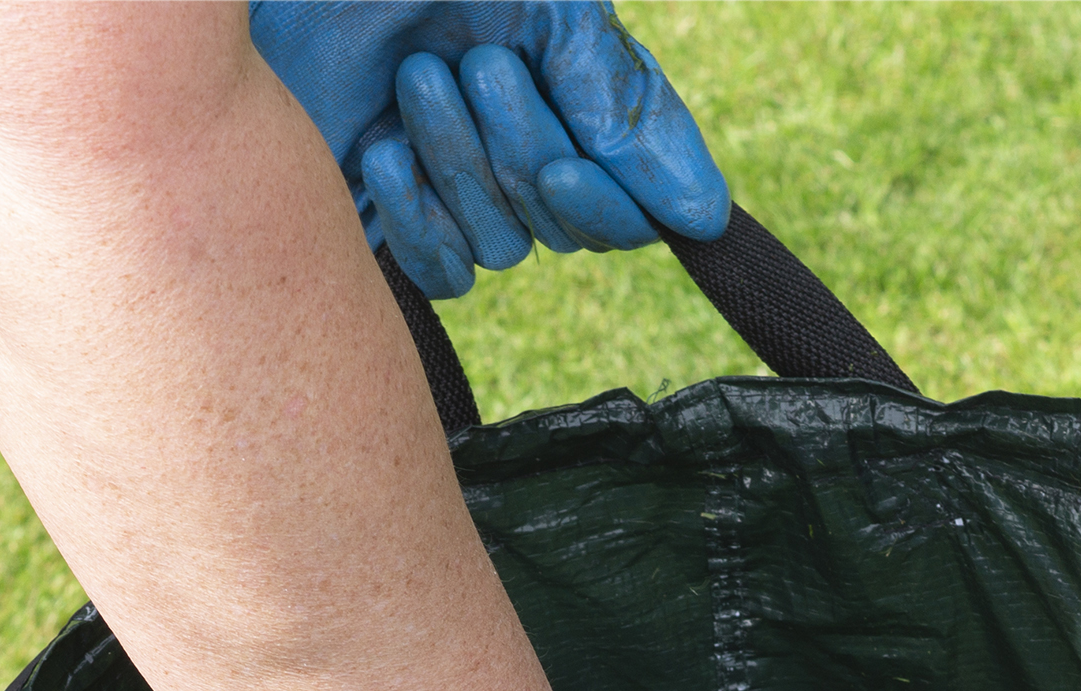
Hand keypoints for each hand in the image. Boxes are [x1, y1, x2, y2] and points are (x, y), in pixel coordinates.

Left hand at [251, 2, 728, 298]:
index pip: (631, 194)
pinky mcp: (378, 223)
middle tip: (468, 65)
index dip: (610, 201)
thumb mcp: (538, 2)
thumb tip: (701, 216)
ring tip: (411, 82)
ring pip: (501, 249)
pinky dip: (417, 218)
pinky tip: (380, 151)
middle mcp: (510, 143)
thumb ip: (620, 99)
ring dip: (460, 167)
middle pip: (565, 227)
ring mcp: (443, 186)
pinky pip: (440, 273)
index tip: (570, 169)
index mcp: (557, 84)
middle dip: (520, 154)